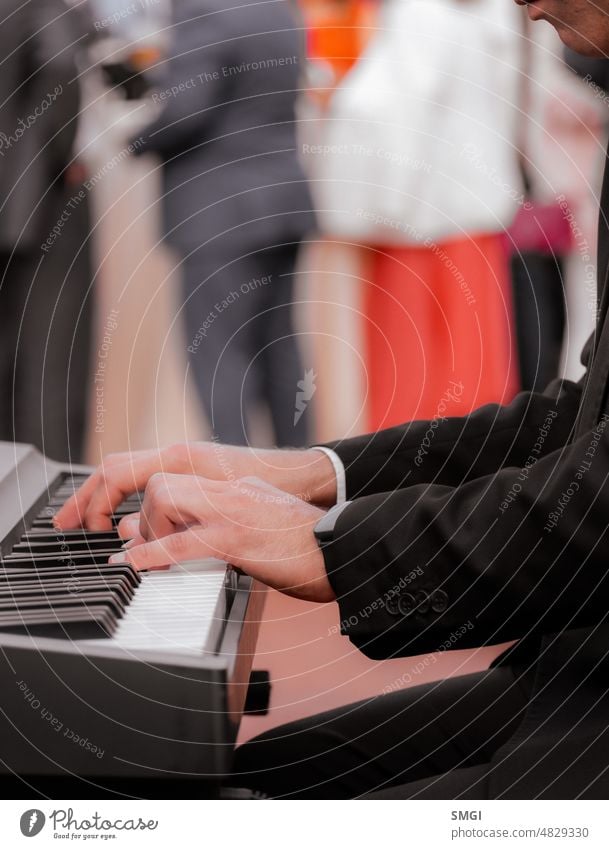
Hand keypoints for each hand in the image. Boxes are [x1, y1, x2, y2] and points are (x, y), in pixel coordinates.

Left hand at [110, 474, 334, 602]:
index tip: (145, 532)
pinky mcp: (235, 538)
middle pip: (163, 482)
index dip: (155, 508)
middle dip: (146, 516)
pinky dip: (152, 554)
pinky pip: (181, 543)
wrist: (342, 551)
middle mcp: (231, 492)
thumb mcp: (260, 531)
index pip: (180, 482)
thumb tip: (191, 539)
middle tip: (148, 546)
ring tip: (150, 558)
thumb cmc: (307, 549)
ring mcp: (232, 511)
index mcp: (239, 489)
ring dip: (150, 531)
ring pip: (165, 500)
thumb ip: (224, 529)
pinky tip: (137, 566)